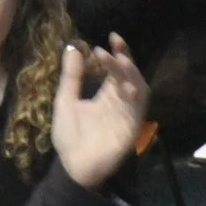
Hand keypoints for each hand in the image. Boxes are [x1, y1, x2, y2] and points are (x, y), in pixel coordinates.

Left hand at [51, 35, 149, 188]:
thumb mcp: (66, 101)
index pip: (116, 69)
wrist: (74, 167)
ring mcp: (127, 113)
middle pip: (129, 74)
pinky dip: (135, 94)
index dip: (115, 53)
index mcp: (106, 94)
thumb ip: (71, 77)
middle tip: (114, 43)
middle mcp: (120, 101)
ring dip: (131, 72)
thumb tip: (72, 48)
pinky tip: (126, 83)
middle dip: (124, 57)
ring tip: (119, 59)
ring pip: (138, 87)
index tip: (109, 38)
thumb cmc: (70, 137)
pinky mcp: (132, 127)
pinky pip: (139, 108)